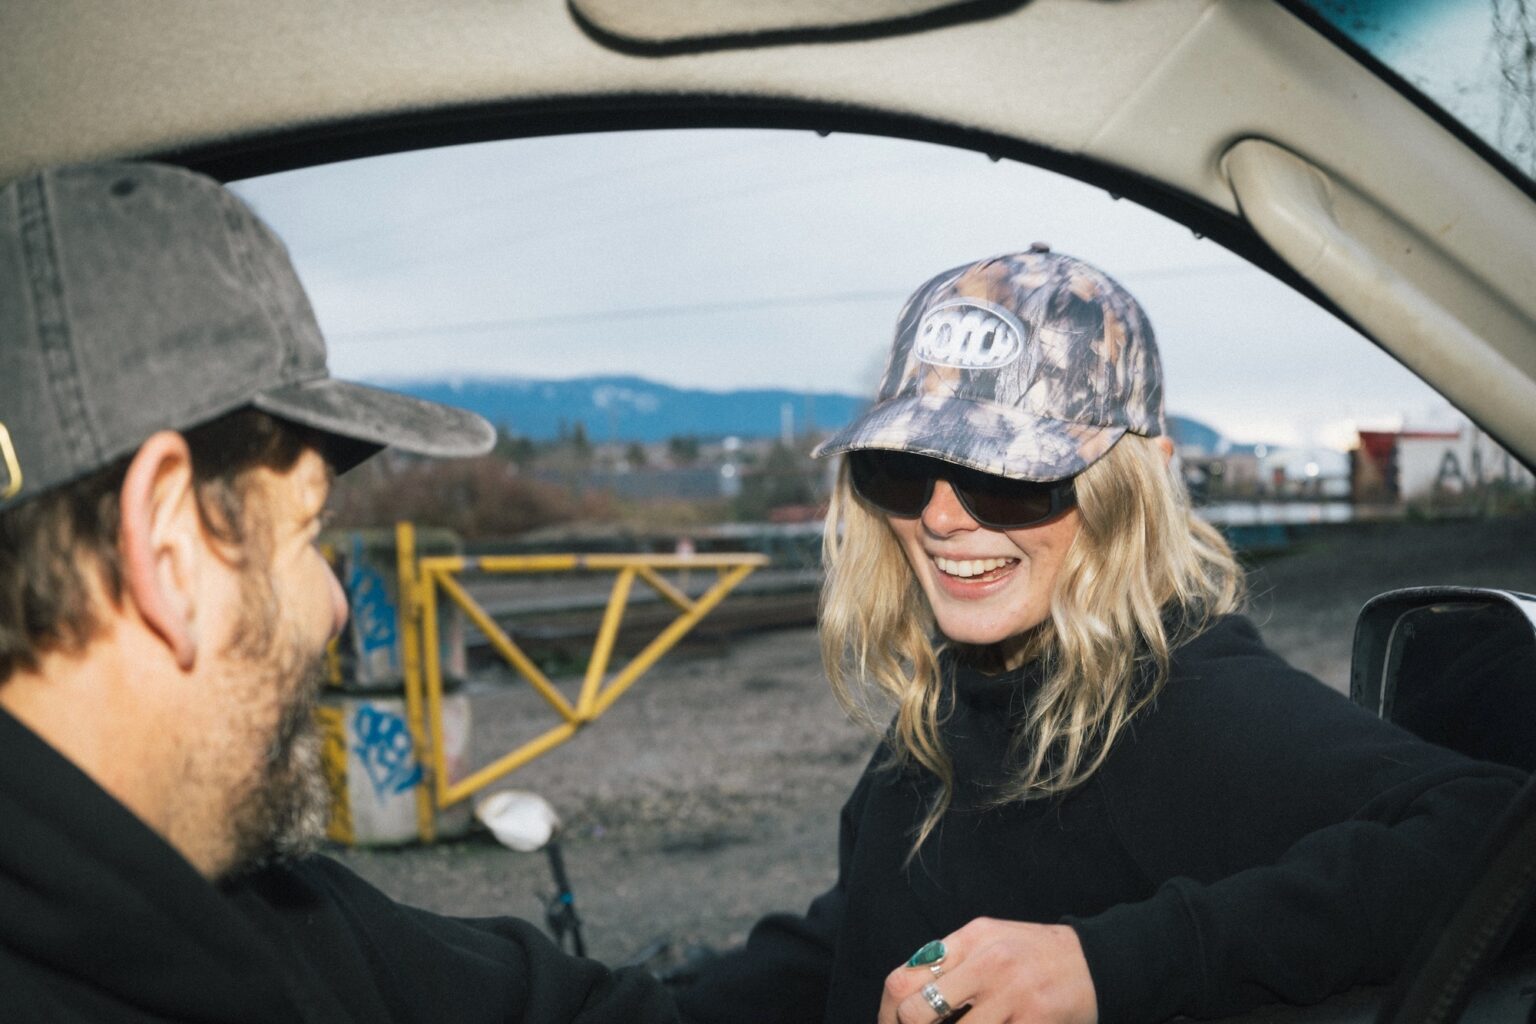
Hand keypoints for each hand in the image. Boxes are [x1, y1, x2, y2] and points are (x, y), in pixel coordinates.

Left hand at [877, 919, 1097, 1023]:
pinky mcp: (1035, 1020)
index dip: (888, 1013)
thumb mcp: (988, 939)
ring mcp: (1012, 995)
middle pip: (917, 1012)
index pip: (904, 979)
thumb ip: (950, 960)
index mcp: (970, 939)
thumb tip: (903, 995)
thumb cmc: (1033, 954)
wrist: (1097, 962)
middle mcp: (988, 963)